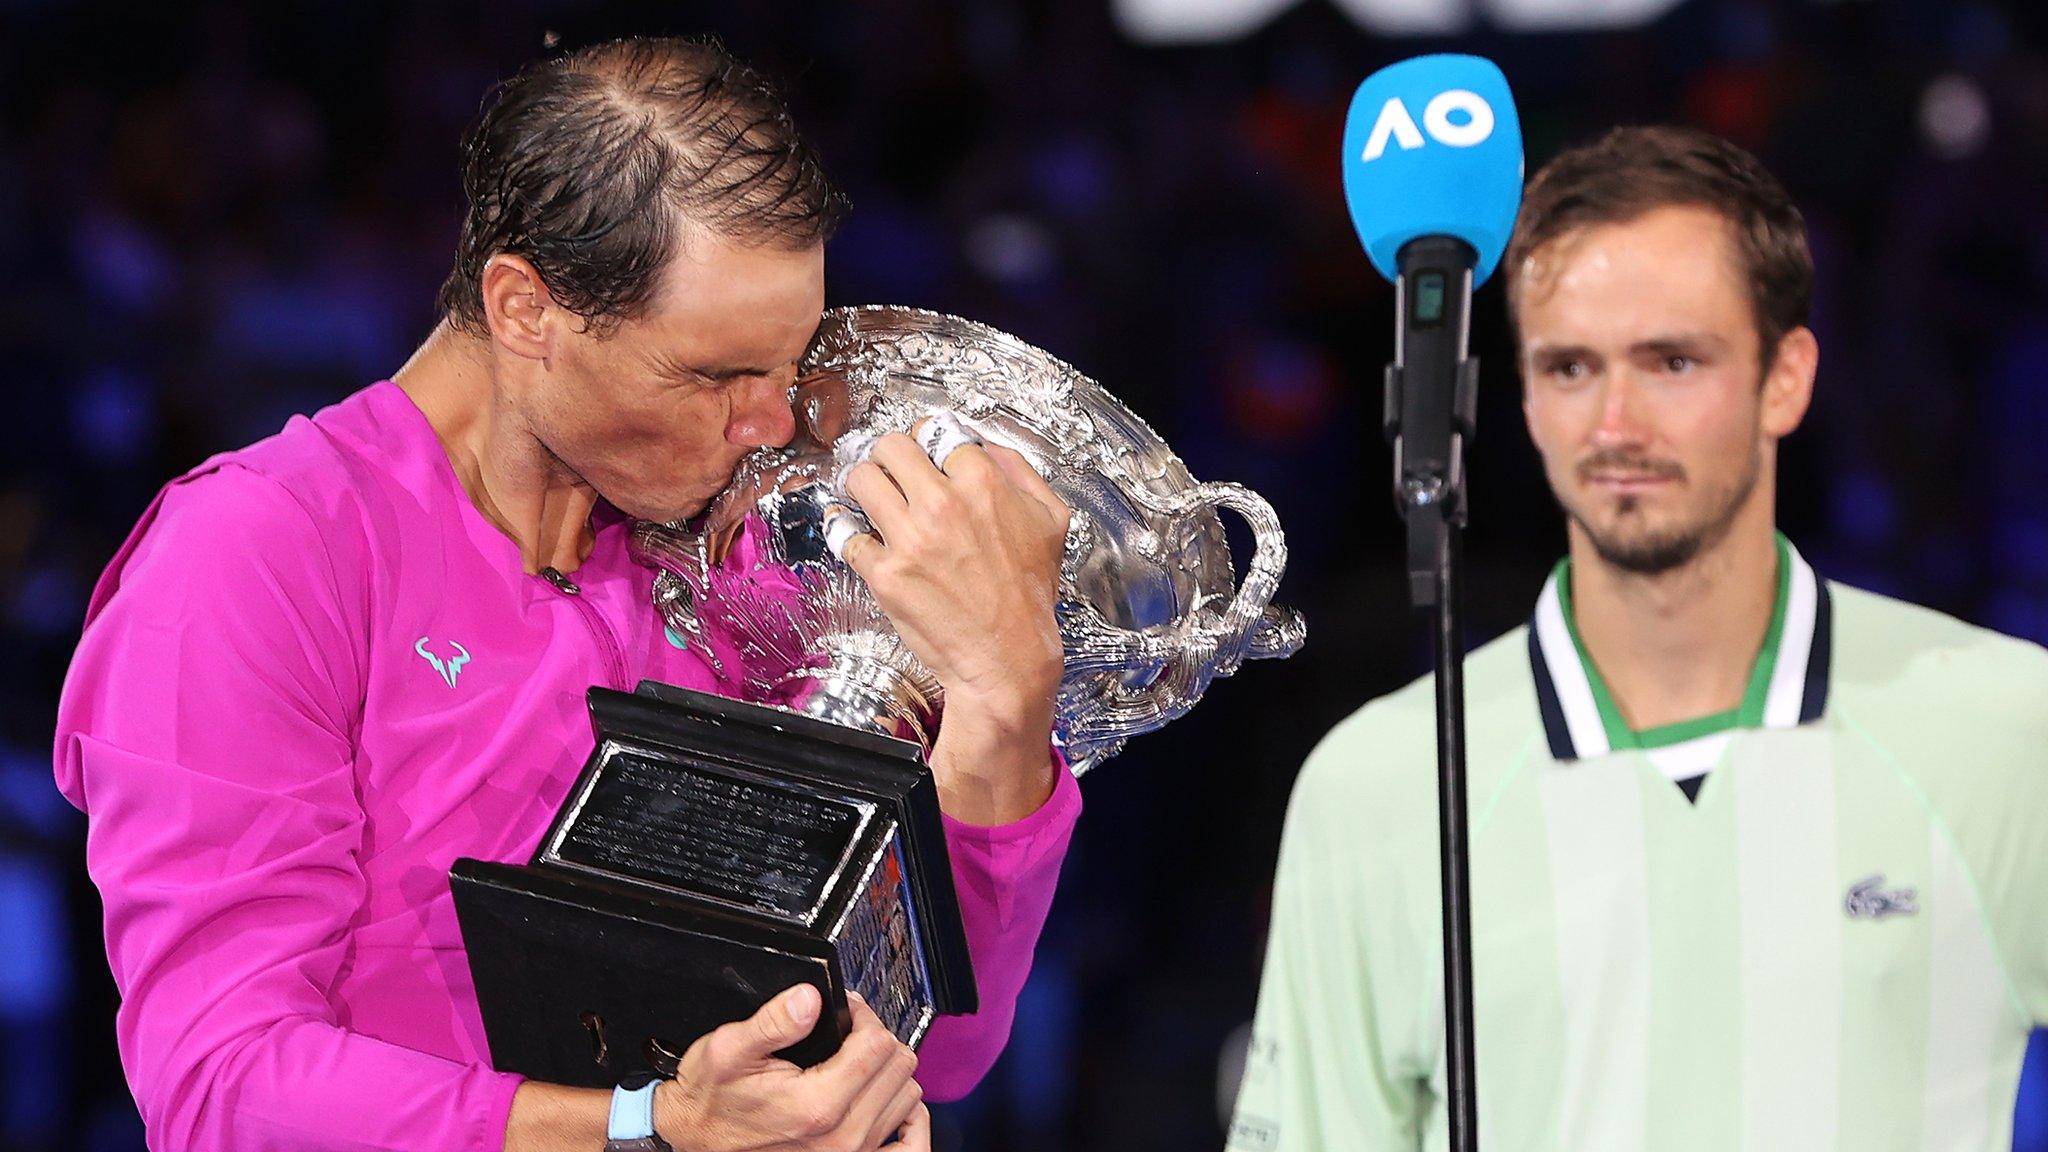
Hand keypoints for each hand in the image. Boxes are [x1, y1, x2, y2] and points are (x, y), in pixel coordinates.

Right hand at [655, 985, 923, 1151]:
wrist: (694, 1139)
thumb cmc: (711, 1100)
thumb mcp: (728, 1049)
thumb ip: (773, 1021)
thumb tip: (811, 998)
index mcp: (817, 1104)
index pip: (877, 1045)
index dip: (864, 1015)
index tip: (847, 1010)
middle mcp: (842, 1135)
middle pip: (898, 1067)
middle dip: (877, 1037)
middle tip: (851, 1030)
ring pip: (907, 1096)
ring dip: (889, 1071)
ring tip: (859, 1059)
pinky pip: (908, 1141)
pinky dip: (907, 1117)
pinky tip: (884, 1097)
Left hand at [840, 432, 1067, 822]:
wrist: (1007, 656)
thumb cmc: (1027, 594)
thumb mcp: (1050, 519)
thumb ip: (1019, 471)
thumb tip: (983, 446)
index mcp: (983, 485)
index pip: (935, 431)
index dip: (928, 441)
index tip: (924, 453)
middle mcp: (942, 506)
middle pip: (890, 446)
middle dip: (889, 456)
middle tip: (892, 471)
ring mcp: (909, 540)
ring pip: (860, 478)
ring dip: (863, 484)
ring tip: (871, 497)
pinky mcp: (885, 574)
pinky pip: (845, 533)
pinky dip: (845, 528)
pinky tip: (855, 530)